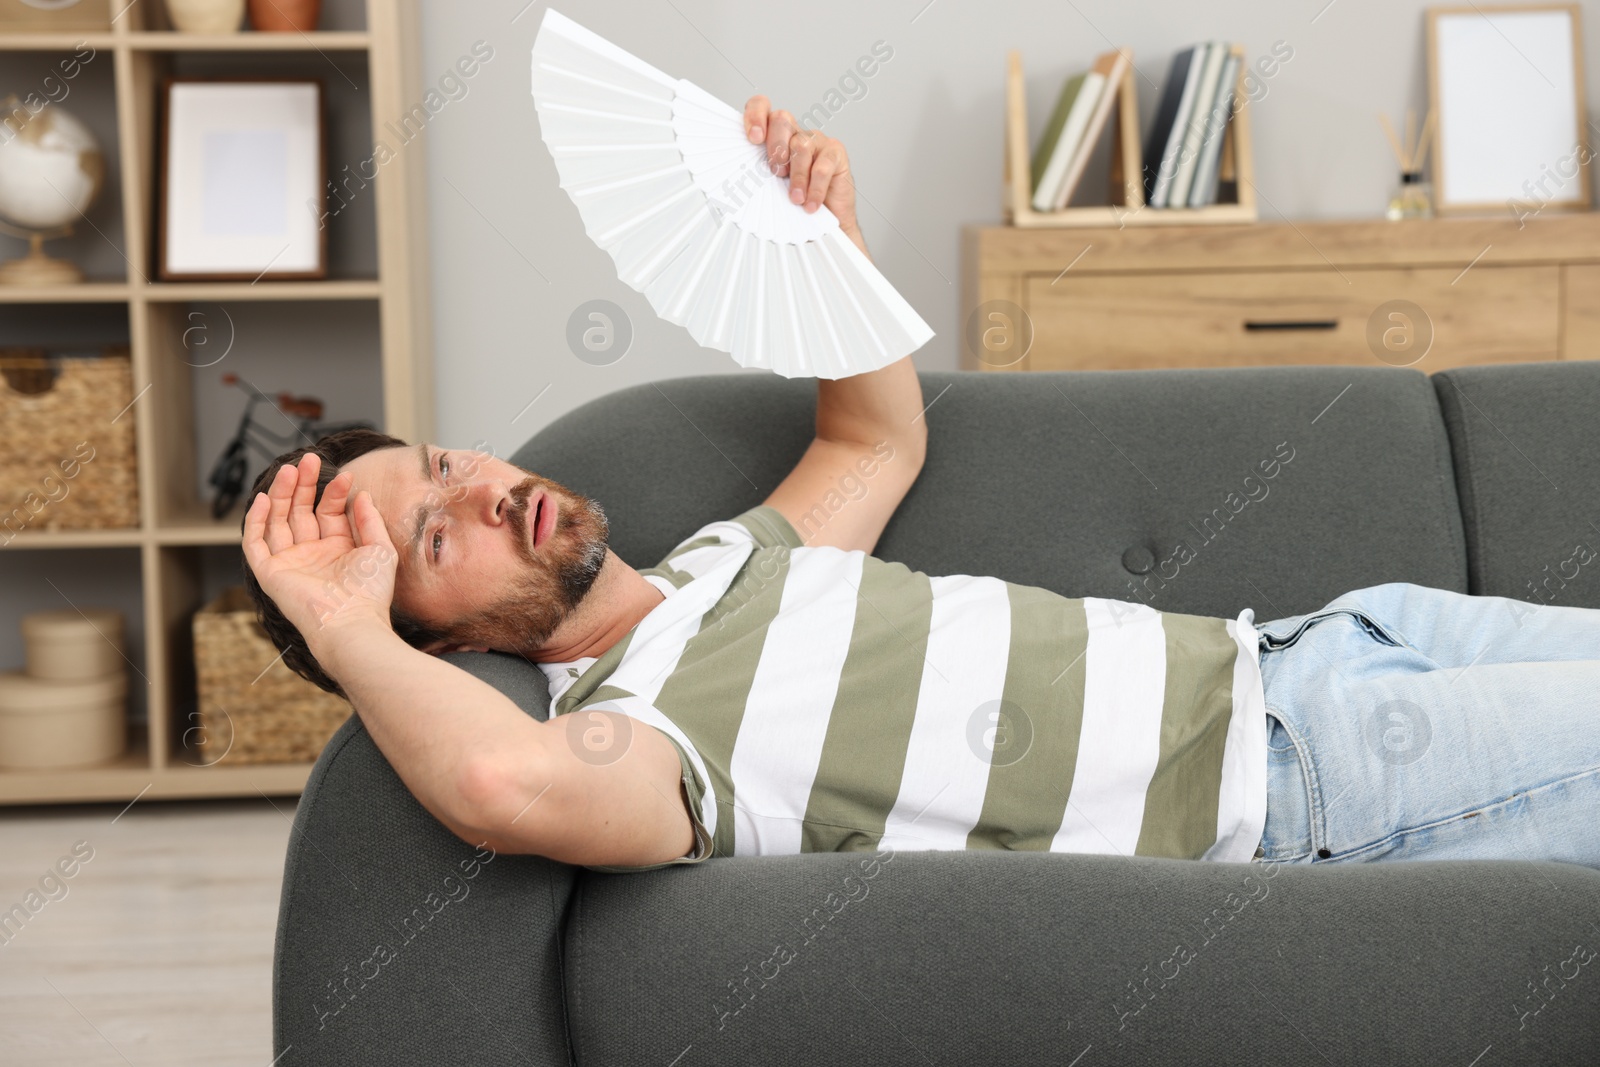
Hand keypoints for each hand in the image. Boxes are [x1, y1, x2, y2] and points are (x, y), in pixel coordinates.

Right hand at [242, 453, 397, 654]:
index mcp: (337, 550)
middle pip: (300, 511)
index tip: (346, 476)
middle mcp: (312, 554)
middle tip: (309, 460)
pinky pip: (255, 543)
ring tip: (290, 469)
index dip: (334, 493)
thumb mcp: (380, 549)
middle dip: (304, 485)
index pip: (329, 512)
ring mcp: (290, 563)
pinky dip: (256, 520)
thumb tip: (362, 494)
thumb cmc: (370, 593)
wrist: (352, 622)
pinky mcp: (270, 573)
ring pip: (278, 521)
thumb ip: (370, 520)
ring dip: (281, 494)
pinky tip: (264, 498)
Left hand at [742, 95, 863, 249]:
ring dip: (796, 176)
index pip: (761, 107)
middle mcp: (794, 133)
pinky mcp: (835, 152)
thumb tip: (736, 176)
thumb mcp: (769, 187)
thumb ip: (756, 174)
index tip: (754, 138)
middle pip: (781, 119)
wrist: (826, 220)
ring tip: (795, 199)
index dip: (755, 115)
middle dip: (775, 146)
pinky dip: (815, 188)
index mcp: (774, 136)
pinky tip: (810, 204)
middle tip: (776, 173)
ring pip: (801, 144)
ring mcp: (817, 140)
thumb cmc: (794, 203)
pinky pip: (822, 165)